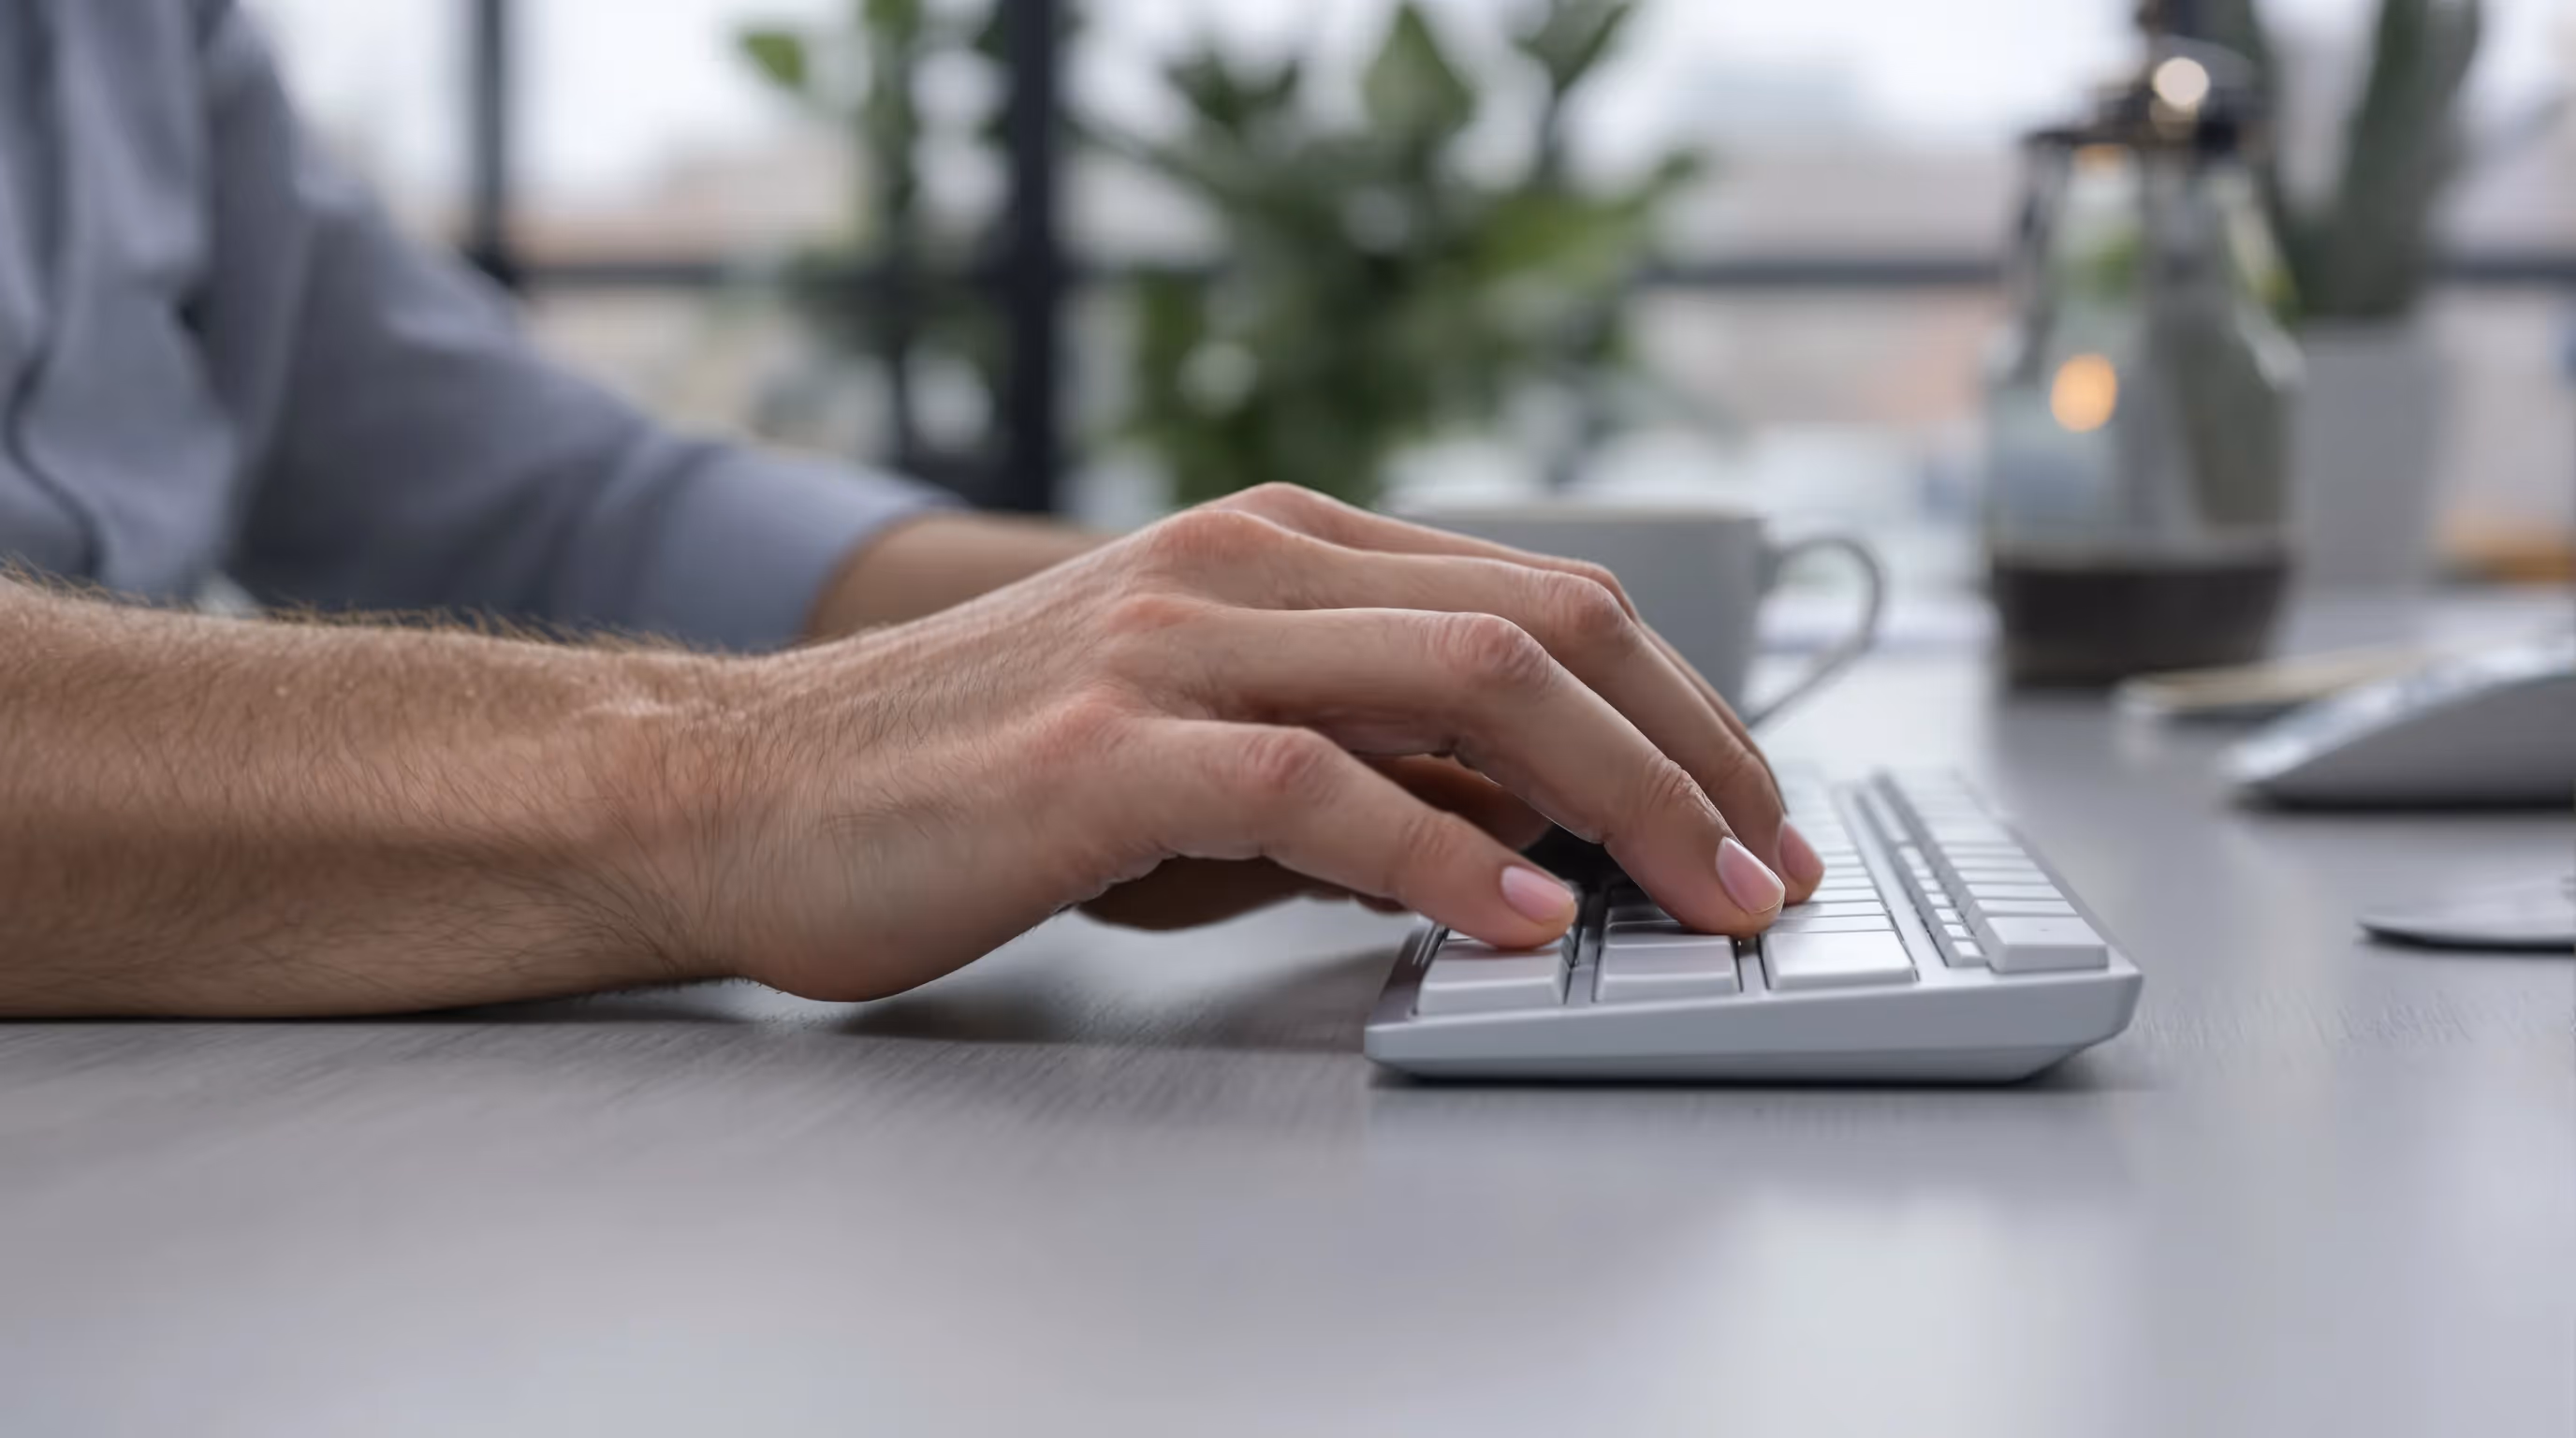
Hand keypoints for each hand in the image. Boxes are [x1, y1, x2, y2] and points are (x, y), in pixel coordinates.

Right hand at [653, 485, 1822, 1001]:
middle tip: (1771, 864)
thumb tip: (1536, 823)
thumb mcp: (1201, 742)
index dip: (1679, 706)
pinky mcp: (1106, 748)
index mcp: (1279, 545)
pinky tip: (1519, 914)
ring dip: (1621, 797)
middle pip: (1543, 628)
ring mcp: (1174, 642)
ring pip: (1465, 682)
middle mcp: (1244, 565)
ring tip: (1704, 894)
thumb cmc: (975, 773)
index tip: (1751, 807)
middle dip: (1692, 751)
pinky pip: (1318, 783)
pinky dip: (1443, 853)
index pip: (1542, 600)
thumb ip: (1361, 758)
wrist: (746, 787)